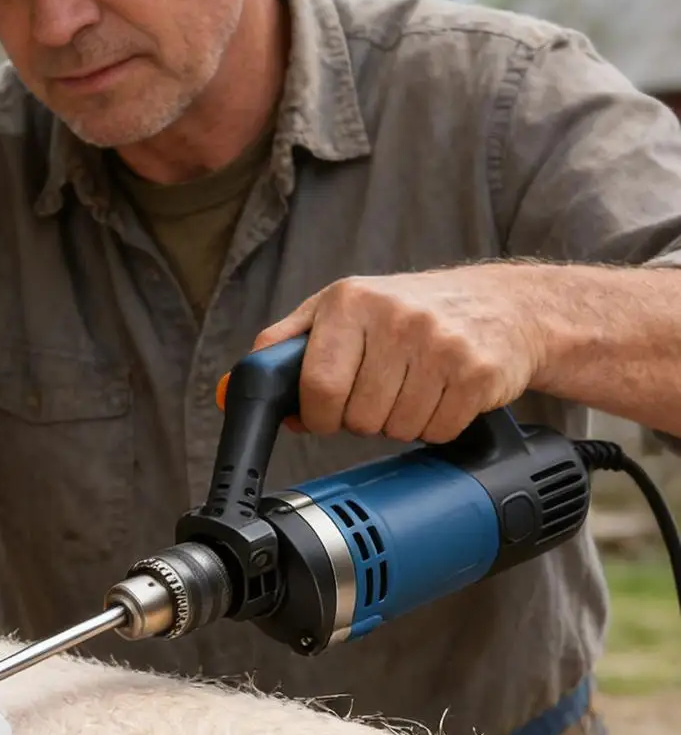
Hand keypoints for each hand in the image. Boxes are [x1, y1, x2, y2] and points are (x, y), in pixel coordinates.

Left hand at [251, 267, 547, 443]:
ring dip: (399, 422)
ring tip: (413, 386)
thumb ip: (283, 348)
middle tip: (380, 389)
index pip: (318, 388)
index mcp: (350, 303)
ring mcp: (441, 345)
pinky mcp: (477, 373)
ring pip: (396, 429)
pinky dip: (436, 425)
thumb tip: (233, 392)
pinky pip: (437, 431)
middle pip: (357, 418)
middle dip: (362, 418)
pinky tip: (442, 392)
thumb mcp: (339, 309)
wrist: (503, 304)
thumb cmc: (407, 310)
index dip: (318, 415)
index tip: (326, 412)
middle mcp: (397, 318)